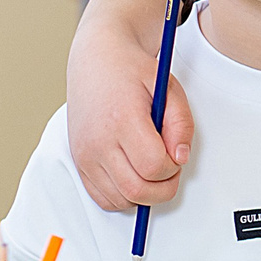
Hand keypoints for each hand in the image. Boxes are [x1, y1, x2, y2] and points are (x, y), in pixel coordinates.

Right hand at [64, 2, 193, 211]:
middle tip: (169, 166)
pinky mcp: (79, 162)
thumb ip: (181, 124)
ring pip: (120, 199)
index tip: (175, 153)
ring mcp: (85, 154)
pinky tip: (134, 174)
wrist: (96, 61)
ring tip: (151, 167)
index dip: (173, 167)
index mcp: (122, 119)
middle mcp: (98, 141)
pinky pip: (103, 198)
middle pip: (137, 190)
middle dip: (163, 186)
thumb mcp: (169, 88)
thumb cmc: (133, 72)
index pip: (154, 166)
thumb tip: (180, 158)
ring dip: (144, 193)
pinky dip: (124, 196)